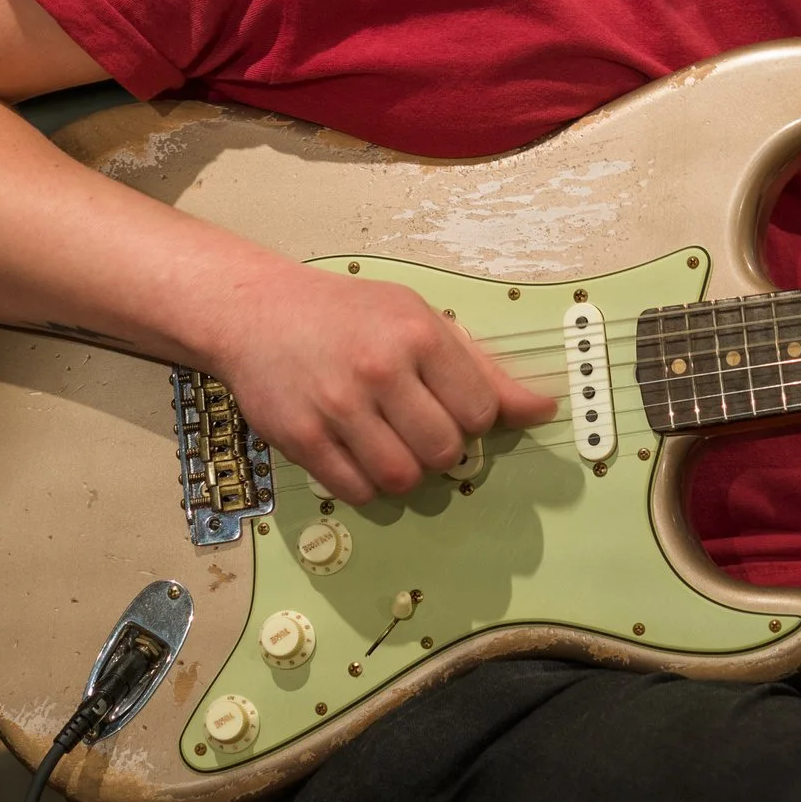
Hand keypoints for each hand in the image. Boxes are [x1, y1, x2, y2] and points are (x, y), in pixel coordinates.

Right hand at [203, 258, 556, 503]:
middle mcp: (380, 370)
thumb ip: (483, 370)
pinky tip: (358, 454)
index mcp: (419, 335)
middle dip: (442, 451)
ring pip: (402, 479)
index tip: (451, 407)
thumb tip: (542, 410)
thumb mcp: (422, 322)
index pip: (481, 412)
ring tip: (390, 444)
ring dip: (406, 473)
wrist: (258, 311)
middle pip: (445, 451)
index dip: (474, 420)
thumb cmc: (352, 316)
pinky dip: (366, 485)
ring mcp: (337, 406)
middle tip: (419, 429)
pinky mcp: (300, 437)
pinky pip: (356, 490)